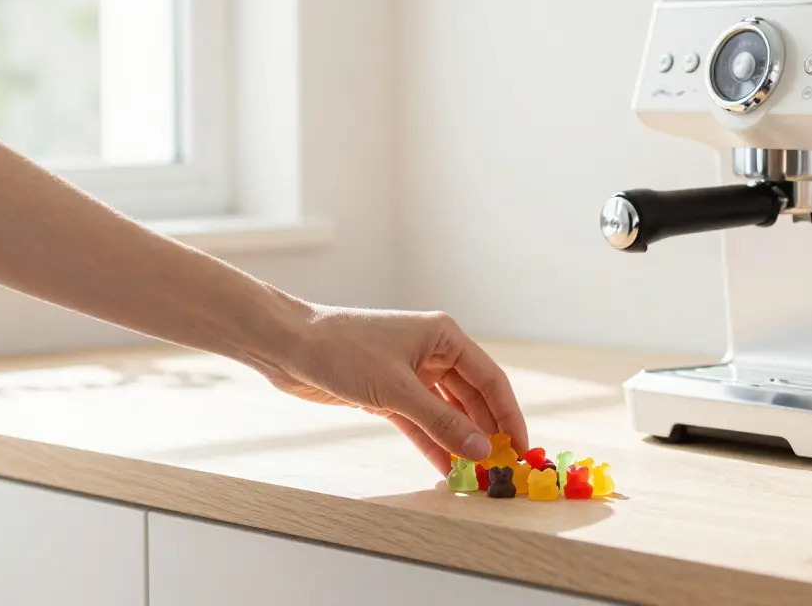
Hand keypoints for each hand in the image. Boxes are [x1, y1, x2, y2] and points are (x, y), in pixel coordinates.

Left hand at [253, 306, 528, 473]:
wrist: (290, 346)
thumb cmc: (343, 350)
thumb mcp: (397, 390)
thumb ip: (442, 421)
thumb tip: (482, 449)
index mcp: (444, 336)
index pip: (490, 379)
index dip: (509, 415)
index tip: (521, 448)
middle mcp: (433, 352)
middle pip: (471, 398)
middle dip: (485, 432)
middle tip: (500, 467)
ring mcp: (411, 373)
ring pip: (446, 412)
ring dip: (459, 441)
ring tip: (475, 474)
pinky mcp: (389, 393)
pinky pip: (421, 422)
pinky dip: (432, 443)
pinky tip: (446, 468)